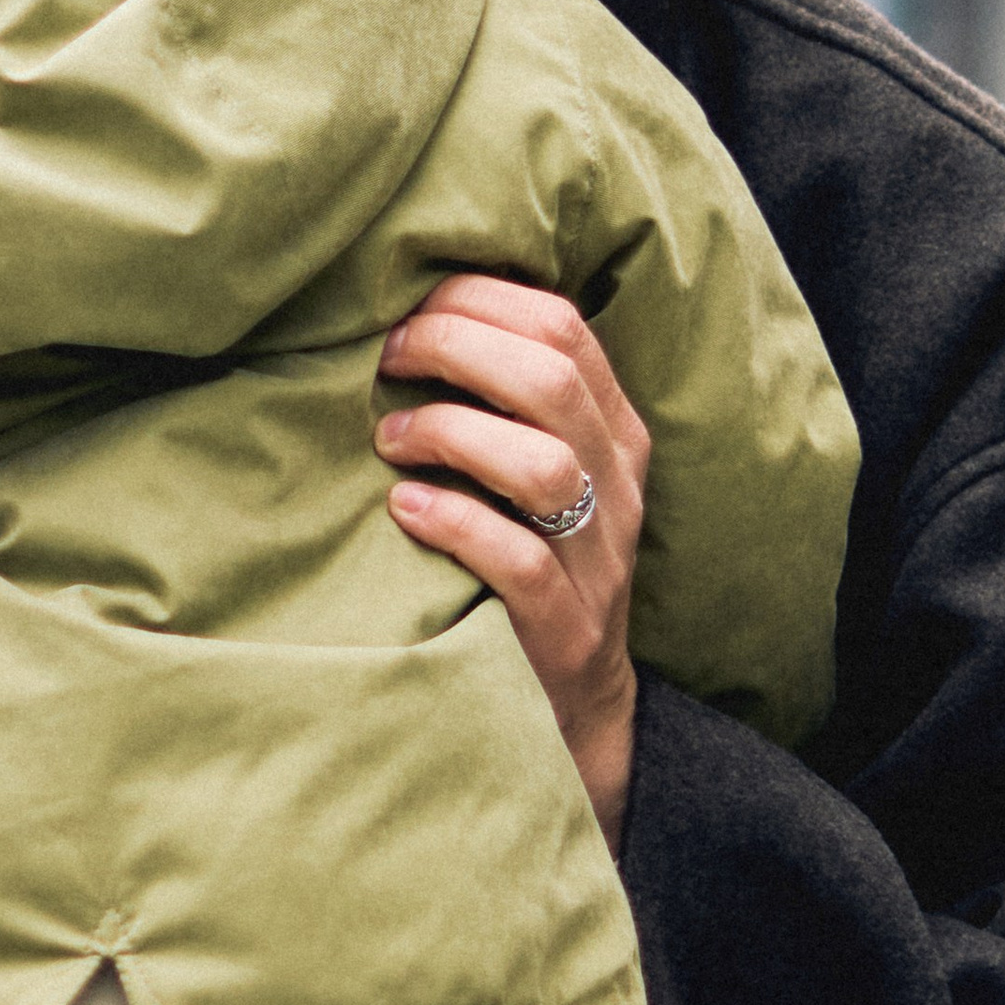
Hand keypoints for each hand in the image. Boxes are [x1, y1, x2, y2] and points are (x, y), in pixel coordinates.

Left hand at [376, 276, 647, 851]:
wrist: (569, 705)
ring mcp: (599, 559)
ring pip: (544, 467)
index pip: (563, 327)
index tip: (405, 306)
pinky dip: (455, 523)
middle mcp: (618, 485)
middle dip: (456, 348)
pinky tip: (404, 509)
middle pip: (551, 382)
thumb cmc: (523, 562)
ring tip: (388, 439)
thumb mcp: (528, 472)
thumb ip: (498, 401)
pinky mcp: (567, 627)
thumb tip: (403, 317)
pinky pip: (521, 561)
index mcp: (612, 429)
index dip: (478, 300)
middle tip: (386, 358)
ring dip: (451, 434)